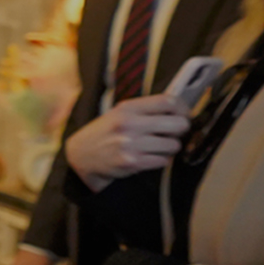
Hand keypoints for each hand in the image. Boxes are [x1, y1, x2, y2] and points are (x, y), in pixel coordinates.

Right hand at [65, 94, 190, 191]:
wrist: (81, 156)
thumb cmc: (103, 133)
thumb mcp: (117, 114)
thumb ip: (144, 110)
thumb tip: (177, 110)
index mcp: (127, 108)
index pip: (168, 101)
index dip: (182, 108)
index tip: (183, 114)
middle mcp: (130, 124)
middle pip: (177, 123)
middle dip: (180, 129)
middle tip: (173, 132)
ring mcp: (132, 144)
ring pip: (173, 144)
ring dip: (170, 147)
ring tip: (158, 146)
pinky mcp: (133, 162)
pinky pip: (163, 160)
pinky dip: (160, 160)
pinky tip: (149, 157)